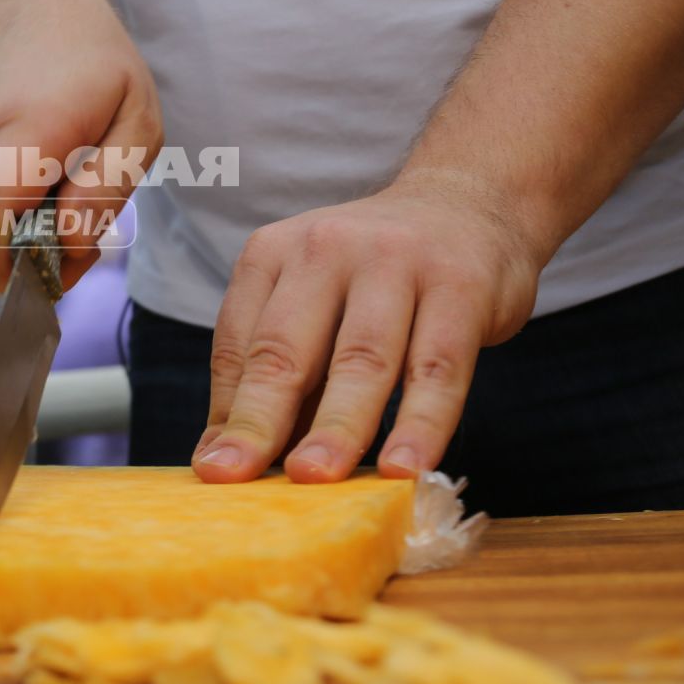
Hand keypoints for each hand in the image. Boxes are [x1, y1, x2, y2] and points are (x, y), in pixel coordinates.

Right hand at [0, 0, 161, 290]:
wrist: (14, 0)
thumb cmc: (87, 57)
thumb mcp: (137, 116)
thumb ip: (107, 189)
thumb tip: (66, 247)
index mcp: (28, 127)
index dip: (16, 263)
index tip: (60, 261)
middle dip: (28, 262)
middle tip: (75, 225)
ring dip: (18, 233)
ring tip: (55, 183)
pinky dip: (1, 213)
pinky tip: (27, 173)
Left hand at [197, 170, 545, 484]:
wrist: (469, 204)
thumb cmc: (376, 277)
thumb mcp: (313, 302)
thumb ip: (277, 372)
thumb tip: (223, 456)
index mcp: (273, 254)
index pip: (239, 344)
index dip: (226, 412)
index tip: (214, 471)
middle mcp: (326, 249)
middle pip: (286, 349)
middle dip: (258, 420)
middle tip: (234, 476)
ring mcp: (395, 263)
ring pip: (361, 360)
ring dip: (336, 427)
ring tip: (313, 479)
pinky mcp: (460, 286)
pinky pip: (437, 368)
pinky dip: (420, 424)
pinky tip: (406, 469)